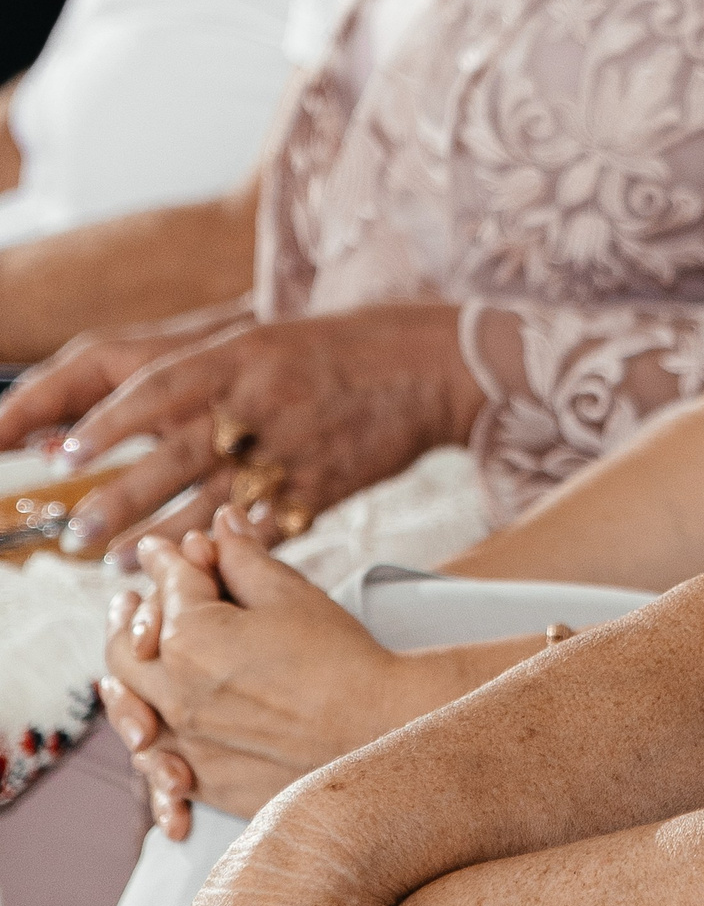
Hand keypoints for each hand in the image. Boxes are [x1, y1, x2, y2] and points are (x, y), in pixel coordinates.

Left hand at [47, 304, 481, 563]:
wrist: (434, 366)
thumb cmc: (344, 348)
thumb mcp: (266, 339)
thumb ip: (198, 376)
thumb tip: (110, 414)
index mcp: (245, 353)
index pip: (162, 386)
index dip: (111, 420)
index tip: (67, 449)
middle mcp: (265, 400)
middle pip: (178, 456)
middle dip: (121, 498)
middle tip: (77, 531)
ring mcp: (296, 446)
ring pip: (214, 502)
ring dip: (161, 537)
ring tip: (115, 561)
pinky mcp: (323, 485)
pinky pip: (266, 529)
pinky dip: (227, 552)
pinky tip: (196, 567)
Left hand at [103, 514, 409, 833]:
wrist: (375, 728)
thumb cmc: (340, 656)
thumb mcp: (291, 594)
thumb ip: (243, 557)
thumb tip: (222, 524)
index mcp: (190, 638)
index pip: (169, 586)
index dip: (168, 559)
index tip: (163, 548)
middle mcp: (172, 693)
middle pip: (124, 648)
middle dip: (129, 617)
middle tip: (133, 599)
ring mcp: (184, 741)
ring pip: (128, 704)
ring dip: (126, 674)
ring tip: (139, 654)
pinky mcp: (202, 777)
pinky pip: (154, 755)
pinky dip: (147, 730)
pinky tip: (155, 717)